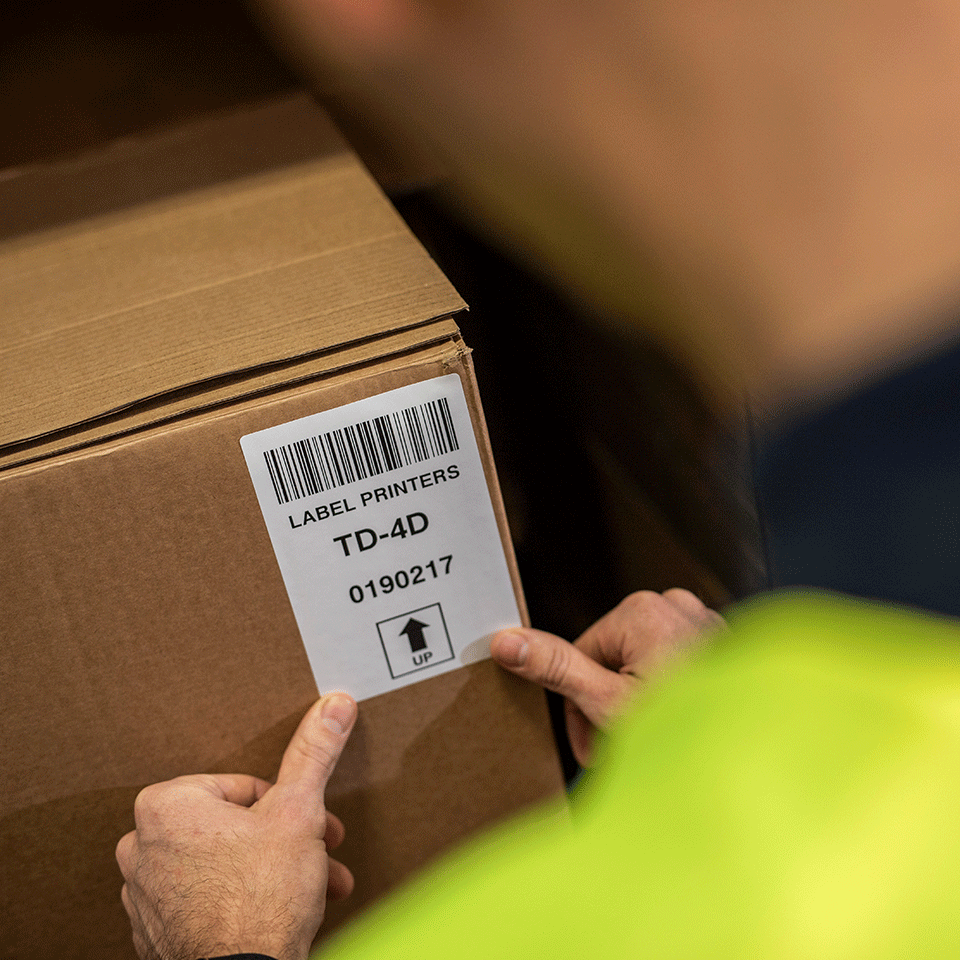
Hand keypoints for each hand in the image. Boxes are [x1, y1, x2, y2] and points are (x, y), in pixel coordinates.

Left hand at [115, 692, 356, 959]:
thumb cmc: (262, 898)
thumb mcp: (299, 811)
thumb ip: (313, 754)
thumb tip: (333, 706)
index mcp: (167, 805)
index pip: (243, 788)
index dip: (287, 807)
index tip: (311, 826)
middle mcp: (141, 847)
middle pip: (233, 827)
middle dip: (284, 842)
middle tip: (316, 854)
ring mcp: (144, 896)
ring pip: (222, 865)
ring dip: (269, 872)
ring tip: (306, 889)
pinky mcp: (154, 934)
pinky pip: (204, 902)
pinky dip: (239, 902)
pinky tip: (274, 913)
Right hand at [491, 589, 723, 765]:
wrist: (755, 756)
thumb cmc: (690, 734)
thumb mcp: (607, 702)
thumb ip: (555, 667)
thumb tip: (507, 641)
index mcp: (643, 610)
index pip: (582, 654)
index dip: (579, 705)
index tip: (591, 744)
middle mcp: (676, 605)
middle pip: (613, 658)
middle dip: (610, 704)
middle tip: (622, 747)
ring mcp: (704, 623)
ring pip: (644, 663)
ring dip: (639, 701)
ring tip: (655, 740)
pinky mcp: (722, 644)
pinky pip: (676, 665)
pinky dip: (671, 695)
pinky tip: (680, 726)